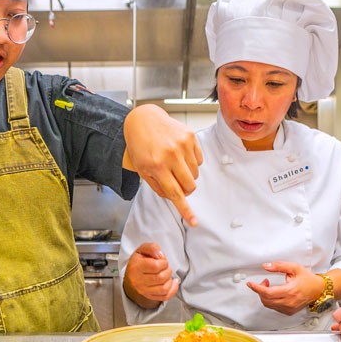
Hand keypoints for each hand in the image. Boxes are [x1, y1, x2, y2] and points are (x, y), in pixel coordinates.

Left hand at [123, 104, 202, 227]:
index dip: (185, 210)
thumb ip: (158, 186)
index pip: (175, 194)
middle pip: (190, 186)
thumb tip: (175, 197)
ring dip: (187, 174)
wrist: (144, 120)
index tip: (194, 221)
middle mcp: (171, 155)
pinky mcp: (190, 136)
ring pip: (195, 174)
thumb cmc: (141, 146)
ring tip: (174, 163)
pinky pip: (199, 159)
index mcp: (157, 166)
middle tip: (177, 183)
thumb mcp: (142, 169)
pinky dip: (191, 161)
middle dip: (186, 190)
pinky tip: (179, 153)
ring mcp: (182, 145)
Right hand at [124, 242, 178, 308]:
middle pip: (161, 278)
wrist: (131, 274)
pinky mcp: (149, 296)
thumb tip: (160, 256)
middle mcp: (138, 281)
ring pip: (164, 288)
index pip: (155, 266)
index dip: (163, 262)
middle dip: (167, 270)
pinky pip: (165, 297)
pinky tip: (172, 282)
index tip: (162, 260)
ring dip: (169, 280)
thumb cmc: (138, 261)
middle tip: (165, 267)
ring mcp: (143, 290)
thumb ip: (152, 248)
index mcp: (135, 267)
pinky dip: (173, 289)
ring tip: (166, 274)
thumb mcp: (143, 249)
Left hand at [245, 261, 322, 315]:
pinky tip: (274, 293)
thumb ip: (279, 266)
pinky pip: (274, 307)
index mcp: (290, 291)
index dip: (257, 288)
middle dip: (260, 290)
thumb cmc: (308, 279)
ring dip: (265, 295)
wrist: (318, 289)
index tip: (250, 284)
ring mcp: (289, 308)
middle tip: (263, 282)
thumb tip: (266, 266)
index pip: (268, 292)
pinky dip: (270, 300)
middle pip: (266, 299)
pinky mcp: (289, 312)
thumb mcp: (294, 268)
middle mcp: (289, 302)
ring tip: (269, 286)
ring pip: (269, 304)